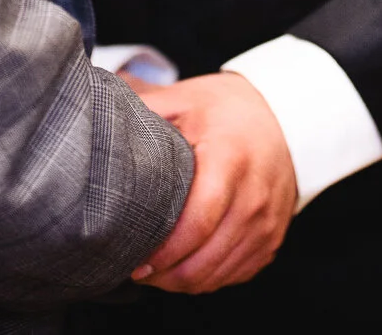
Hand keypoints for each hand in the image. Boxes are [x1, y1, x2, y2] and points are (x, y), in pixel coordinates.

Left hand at [129, 72, 295, 293]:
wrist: (285, 117)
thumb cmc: (226, 110)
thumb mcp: (185, 99)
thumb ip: (144, 111)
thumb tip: (96, 118)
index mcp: (230, 158)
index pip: (198, 221)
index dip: (163, 250)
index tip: (134, 257)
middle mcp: (255, 196)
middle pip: (205, 259)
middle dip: (164, 274)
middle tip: (135, 269)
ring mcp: (268, 223)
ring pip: (218, 275)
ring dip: (181, 282)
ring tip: (153, 271)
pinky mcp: (272, 240)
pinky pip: (234, 275)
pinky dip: (206, 279)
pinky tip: (183, 266)